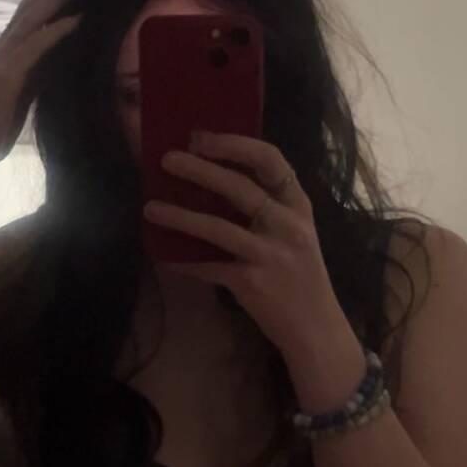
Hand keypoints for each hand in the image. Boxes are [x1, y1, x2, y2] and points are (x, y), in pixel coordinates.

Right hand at [0, 0, 78, 181]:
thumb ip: (38, 72)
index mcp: (5, 53)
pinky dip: (54, 32)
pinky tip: (75, 20)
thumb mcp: (24, 95)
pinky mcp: (4, 79)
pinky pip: (32, 49)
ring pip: (29, 21)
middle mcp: (0, 50)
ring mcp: (0, 62)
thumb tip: (63, 55)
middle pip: (29, 8)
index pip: (29, 15)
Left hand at [143, 133, 344, 355]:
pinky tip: (163, 254)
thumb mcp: (295, 232)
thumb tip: (214, 176)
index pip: (271, 160)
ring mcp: (271, 254)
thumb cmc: (300, 275)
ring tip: (150, 208)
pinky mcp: (253, 283)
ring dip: (180, 216)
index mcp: (299, 205)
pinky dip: (183, 260)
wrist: (316, 328)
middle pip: (239, 187)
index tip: (201, 137)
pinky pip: (209, 266)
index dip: (235, 144)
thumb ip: (268, 206)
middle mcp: (288, 225)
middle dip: (200, 170)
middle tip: (167, 159)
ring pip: (217, 227)